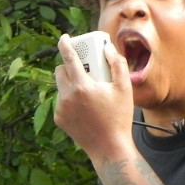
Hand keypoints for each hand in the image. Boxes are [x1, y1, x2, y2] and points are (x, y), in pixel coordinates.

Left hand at [54, 33, 135, 160]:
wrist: (109, 147)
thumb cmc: (119, 118)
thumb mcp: (124, 89)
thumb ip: (118, 64)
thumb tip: (108, 49)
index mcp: (82, 86)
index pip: (69, 58)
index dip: (65, 44)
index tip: (64, 38)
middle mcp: (67, 96)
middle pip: (60, 71)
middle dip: (70, 65)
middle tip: (84, 68)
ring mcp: (61, 108)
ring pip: (61, 86)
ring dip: (71, 83)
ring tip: (89, 92)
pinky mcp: (59, 119)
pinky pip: (62, 101)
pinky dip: (71, 99)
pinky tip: (86, 108)